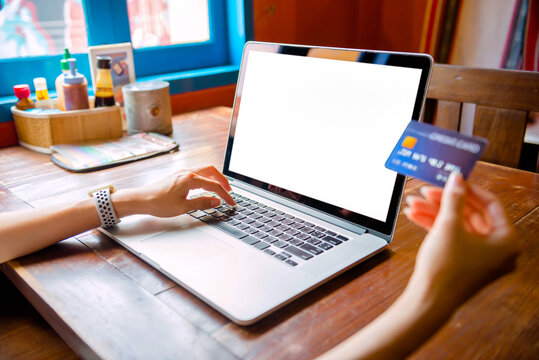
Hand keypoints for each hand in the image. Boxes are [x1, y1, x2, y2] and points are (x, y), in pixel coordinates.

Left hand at [115, 165, 235, 217]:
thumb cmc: (158, 203)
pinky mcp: (177, 175)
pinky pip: (196, 173)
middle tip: (229, 191)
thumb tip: (216, 201)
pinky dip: (205, 178)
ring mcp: (181, 172)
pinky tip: (205, 187)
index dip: (225, 195)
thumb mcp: (183, 207)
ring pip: (204, 170)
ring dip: (214, 178)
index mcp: (190, 179)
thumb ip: (202, 203)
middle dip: (223, 180)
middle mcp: (187, 172)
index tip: (231, 202)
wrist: (140, 200)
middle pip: (212, 171)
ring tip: (220, 189)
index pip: (214, 185)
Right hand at [404, 173, 518, 304]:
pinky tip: (415, 216)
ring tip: (413, 203)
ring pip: (458, 225)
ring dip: (434, 212)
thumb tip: (456, 179)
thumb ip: (453, 198)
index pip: (491, 204)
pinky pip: (452, 236)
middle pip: (471, 213)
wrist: (428, 301)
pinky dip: (435, 226)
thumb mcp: (448, 226)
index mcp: (506, 241)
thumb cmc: (445, 270)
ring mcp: (480, 256)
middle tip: (427, 190)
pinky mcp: (464, 261)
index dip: (469, 189)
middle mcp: (497, 249)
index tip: (452, 180)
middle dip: (444, 201)